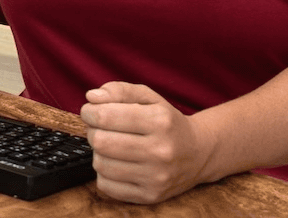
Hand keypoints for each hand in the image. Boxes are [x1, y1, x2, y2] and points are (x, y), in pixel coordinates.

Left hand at [80, 81, 207, 203]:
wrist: (198, 153)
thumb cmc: (167, 122)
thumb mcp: (149, 97)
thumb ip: (120, 91)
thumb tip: (91, 97)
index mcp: (160, 121)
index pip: (106, 116)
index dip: (90, 112)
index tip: (90, 111)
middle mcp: (160, 151)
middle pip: (100, 141)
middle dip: (92, 131)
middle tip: (99, 128)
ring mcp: (156, 177)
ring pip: (101, 164)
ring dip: (98, 152)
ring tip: (110, 145)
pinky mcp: (150, 196)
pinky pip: (106, 186)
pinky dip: (104, 173)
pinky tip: (116, 163)